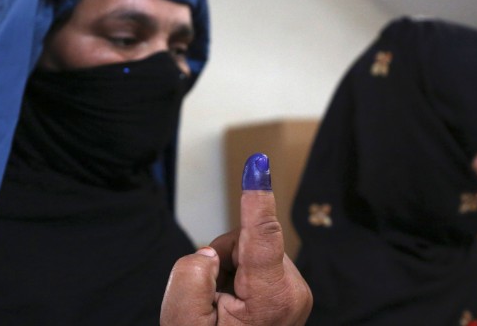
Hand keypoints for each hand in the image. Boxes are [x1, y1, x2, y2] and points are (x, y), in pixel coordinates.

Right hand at [160, 154, 311, 324]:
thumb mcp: (182, 320)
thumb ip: (189, 276)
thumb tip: (210, 253)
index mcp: (270, 299)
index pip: (262, 237)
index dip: (256, 199)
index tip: (258, 165)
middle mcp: (292, 291)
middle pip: (247, 240)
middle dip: (222, 258)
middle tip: (212, 299)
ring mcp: (294, 290)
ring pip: (250, 249)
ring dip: (228, 269)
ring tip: (223, 306)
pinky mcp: (289, 288)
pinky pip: (256, 261)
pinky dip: (238, 275)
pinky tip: (234, 304)